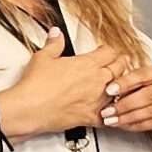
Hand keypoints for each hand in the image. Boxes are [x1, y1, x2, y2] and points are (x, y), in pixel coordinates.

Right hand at [0, 43, 127, 141]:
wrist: (30, 108)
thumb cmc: (36, 85)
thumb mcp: (43, 57)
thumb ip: (54, 44)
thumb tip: (56, 35)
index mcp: (88, 64)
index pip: (110, 52)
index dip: (110, 50)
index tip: (106, 51)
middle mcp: (97, 81)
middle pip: (120, 69)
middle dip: (120, 64)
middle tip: (118, 64)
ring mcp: (96, 100)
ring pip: (121, 92)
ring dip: (119, 88)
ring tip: (115, 87)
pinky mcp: (91, 117)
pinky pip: (110, 115)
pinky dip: (112, 114)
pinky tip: (110, 112)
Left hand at [107, 62, 151, 151]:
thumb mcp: (143, 85)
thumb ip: (131, 84)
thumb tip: (108, 88)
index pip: (144, 74)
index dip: (125, 82)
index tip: (109, 90)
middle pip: (149, 94)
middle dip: (125, 104)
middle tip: (108, 111)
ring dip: (128, 117)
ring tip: (113, 120)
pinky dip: (137, 125)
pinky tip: (125, 125)